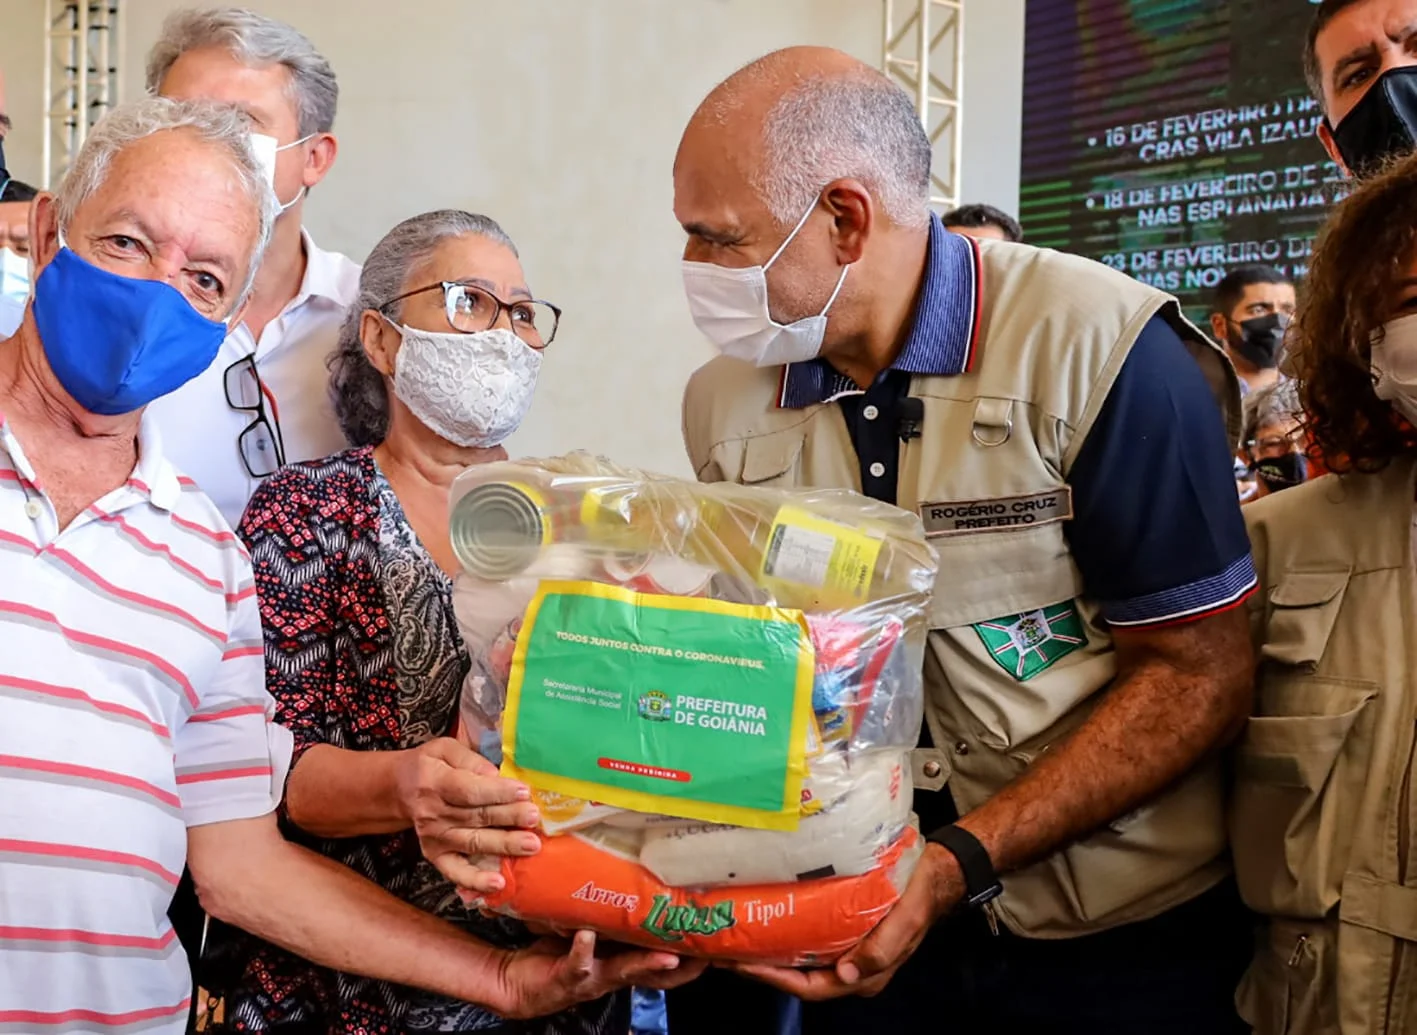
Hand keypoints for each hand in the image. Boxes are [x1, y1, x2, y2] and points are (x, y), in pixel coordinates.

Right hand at [395, 737, 540, 892]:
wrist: (400, 789)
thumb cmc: (430, 766)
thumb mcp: (444, 749)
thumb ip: (470, 759)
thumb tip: (494, 774)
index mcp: (435, 782)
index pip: (469, 790)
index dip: (497, 792)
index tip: (524, 791)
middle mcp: (433, 813)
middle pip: (476, 817)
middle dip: (508, 817)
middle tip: (534, 817)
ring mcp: (435, 838)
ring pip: (473, 843)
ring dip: (503, 845)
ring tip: (530, 846)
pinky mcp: (435, 855)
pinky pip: (456, 871)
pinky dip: (476, 880)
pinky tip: (497, 883)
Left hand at [494, 931, 708, 1019]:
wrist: (514, 980)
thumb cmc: (556, 950)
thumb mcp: (589, 928)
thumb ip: (608, 912)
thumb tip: (631, 873)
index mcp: (623, 959)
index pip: (667, 962)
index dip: (693, 958)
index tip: (717, 941)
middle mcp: (614, 972)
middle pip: (657, 975)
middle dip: (683, 967)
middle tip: (705, 954)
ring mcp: (593, 978)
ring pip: (626, 973)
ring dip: (645, 965)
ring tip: (664, 955)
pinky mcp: (567, 979)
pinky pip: (579, 964)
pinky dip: (583, 949)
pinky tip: (586, 935)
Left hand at [733, 843, 962, 999]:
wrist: (935, 874)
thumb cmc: (920, 896)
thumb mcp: (906, 922)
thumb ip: (881, 949)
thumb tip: (846, 972)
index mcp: (863, 974)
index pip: (811, 988)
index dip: (775, 980)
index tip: (745, 964)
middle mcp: (850, 967)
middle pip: (798, 978)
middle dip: (762, 968)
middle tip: (727, 951)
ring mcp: (845, 950)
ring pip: (800, 961)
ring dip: (769, 952)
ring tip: (738, 936)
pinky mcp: (842, 931)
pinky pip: (808, 940)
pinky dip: (785, 934)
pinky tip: (767, 919)